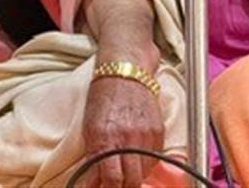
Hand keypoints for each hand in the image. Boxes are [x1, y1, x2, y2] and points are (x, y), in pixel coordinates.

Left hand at [83, 73, 163, 187]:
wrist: (125, 72)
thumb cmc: (103, 98)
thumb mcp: (90, 128)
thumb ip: (93, 157)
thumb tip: (92, 183)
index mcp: (105, 138)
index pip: (112, 179)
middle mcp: (127, 139)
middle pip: (132, 181)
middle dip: (123, 187)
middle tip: (116, 184)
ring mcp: (145, 136)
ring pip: (144, 173)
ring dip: (134, 177)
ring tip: (125, 172)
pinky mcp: (158, 132)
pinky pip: (154, 160)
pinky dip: (145, 164)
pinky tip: (136, 158)